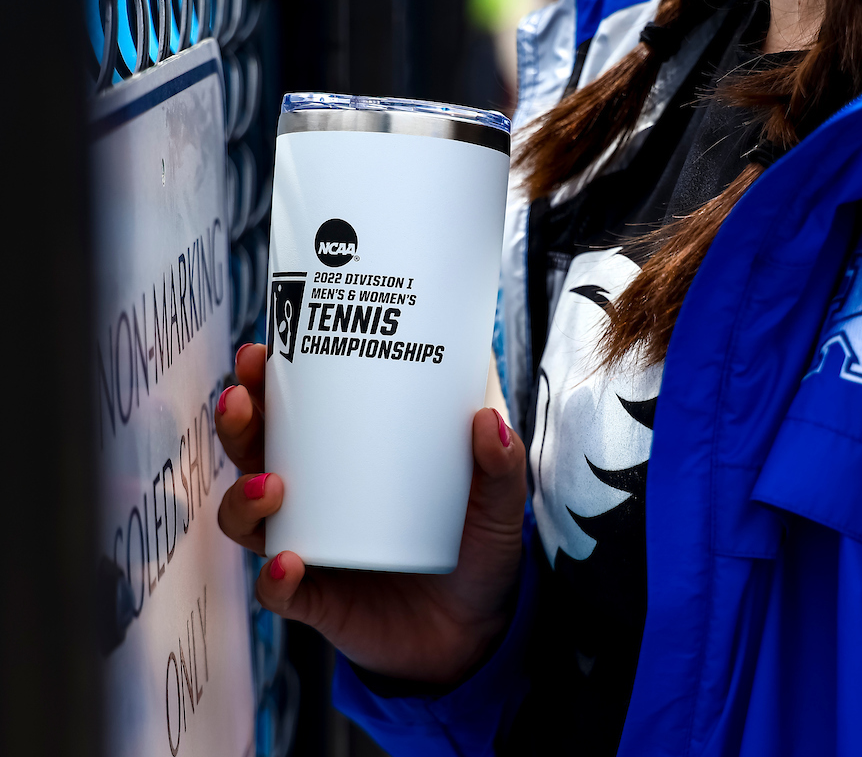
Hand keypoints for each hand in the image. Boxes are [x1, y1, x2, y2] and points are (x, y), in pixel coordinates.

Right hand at [215, 344, 526, 683]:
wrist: (474, 632)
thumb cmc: (475, 548)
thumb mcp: (496, 504)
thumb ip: (500, 467)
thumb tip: (489, 421)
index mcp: (347, 455)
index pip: (293, 409)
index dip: (265, 380)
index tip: (260, 351)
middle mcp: (315, 497)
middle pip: (254, 452)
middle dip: (238, 422)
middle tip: (243, 400)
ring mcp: (309, 546)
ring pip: (246, 518)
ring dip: (243, 498)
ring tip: (271, 487)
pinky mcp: (315, 600)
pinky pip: (277, 590)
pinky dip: (275, 578)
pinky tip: (288, 563)